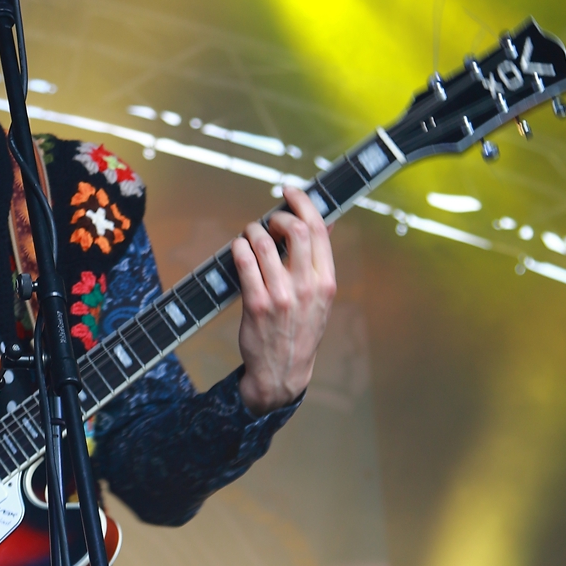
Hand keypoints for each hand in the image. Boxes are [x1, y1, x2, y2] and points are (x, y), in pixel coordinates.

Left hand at [232, 185, 336, 414]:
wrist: (282, 373)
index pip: (319, 230)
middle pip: (296, 230)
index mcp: (326, 283)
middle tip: (267, 221)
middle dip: (277, 216)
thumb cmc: (300, 332)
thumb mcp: (320, 299)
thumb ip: (320, 262)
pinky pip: (245, 263)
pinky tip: (238, 248)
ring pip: (264, 244)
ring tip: (249, 235)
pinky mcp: (256, 305)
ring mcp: (281, 296)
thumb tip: (327, 223)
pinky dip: (239, 248)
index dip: (303, 203)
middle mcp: (306, 287)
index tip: (290, 192)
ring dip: (252, 231)